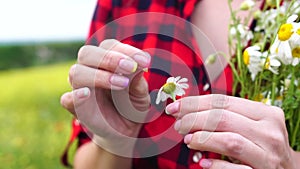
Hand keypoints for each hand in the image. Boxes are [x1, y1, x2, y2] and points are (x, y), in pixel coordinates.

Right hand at [60, 39, 150, 155]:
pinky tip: (86, 94)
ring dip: (99, 76)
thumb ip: (138, 82)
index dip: (126, 50)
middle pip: (87, 53)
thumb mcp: (141, 94)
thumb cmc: (133, 106)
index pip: (109, 46)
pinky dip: (74, 96)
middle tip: (130, 67)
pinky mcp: (77, 108)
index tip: (145, 61)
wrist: (125, 131)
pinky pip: (67, 99)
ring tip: (122, 84)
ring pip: (76, 72)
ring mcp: (81, 88)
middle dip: (109, 58)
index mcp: (106, 62)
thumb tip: (138, 67)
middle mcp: (90, 71)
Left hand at [166, 94, 295, 168]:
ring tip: (187, 140)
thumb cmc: (261, 145)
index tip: (174, 108)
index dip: (194, 103)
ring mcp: (269, 155)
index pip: (222, 101)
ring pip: (230, 141)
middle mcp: (270, 131)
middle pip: (222, 118)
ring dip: (203, 139)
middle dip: (193, 119)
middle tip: (178, 125)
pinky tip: (204, 163)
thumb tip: (185, 111)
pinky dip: (217, 165)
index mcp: (265, 112)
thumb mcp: (250, 125)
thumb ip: (224, 116)